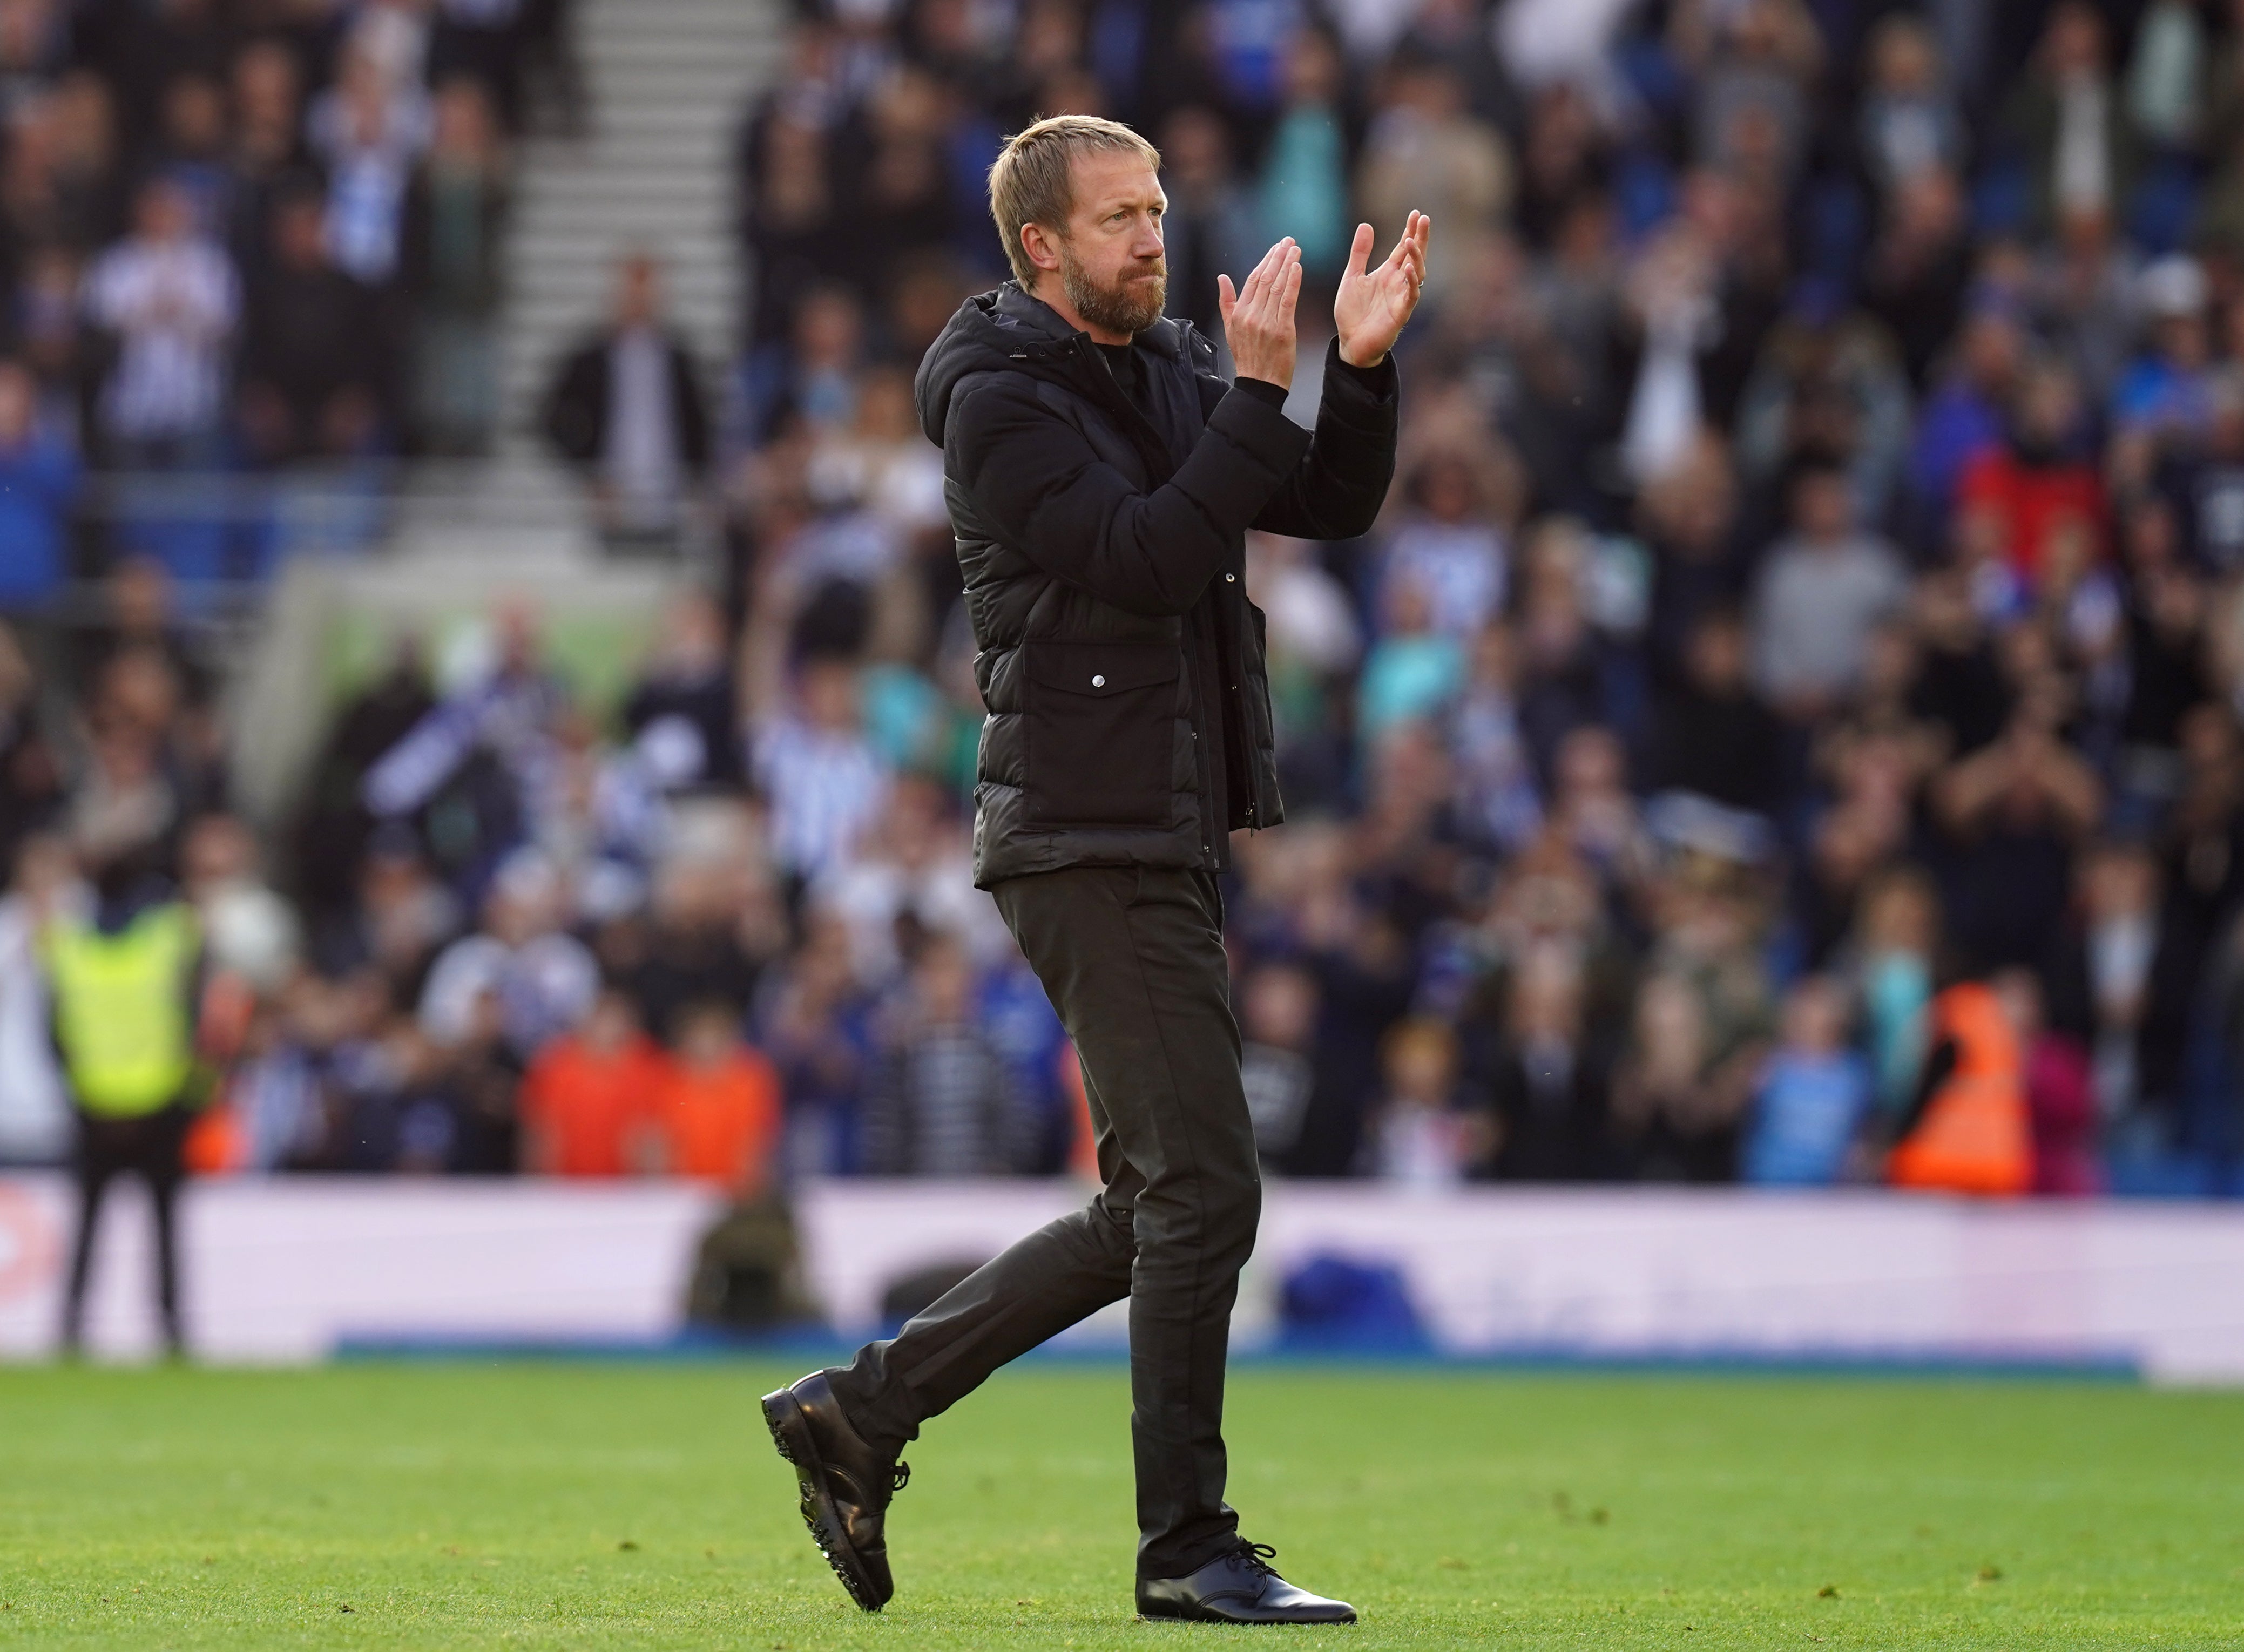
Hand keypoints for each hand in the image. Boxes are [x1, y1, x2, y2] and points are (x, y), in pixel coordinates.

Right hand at [1218, 237, 1301, 390]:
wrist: (1259, 384)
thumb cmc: (1248, 357)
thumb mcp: (1231, 330)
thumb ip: (1227, 302)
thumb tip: (1221, 278)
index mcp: (1239, 313)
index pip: (1253, 279)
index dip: (1265, 260)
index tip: (1276, 247)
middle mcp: (1251, 315)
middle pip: (1266, 278)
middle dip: (1278, 256)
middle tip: (1289, 241)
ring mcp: (1267, 322)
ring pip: (1278, 286)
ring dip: (1288, 264)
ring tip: (1296, 249)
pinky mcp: (1283, 330)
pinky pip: (1288, 301)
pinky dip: (1293, 282)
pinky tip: (1297, 267)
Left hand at [1334, 211, 1430, 367]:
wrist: (1350, 342)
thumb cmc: (1353, 312)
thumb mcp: (1352, 276)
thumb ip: (1360, 253)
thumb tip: (1366, 225)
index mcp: (1388, 273)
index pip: (1403, 248)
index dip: (1410, 231)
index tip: (1416, 213)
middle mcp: (1398, 282)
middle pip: (1415, 256)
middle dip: (1421, 238)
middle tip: (1424, 219)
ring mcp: (1402, 297)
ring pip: (1417, 273)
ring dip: (1416, 257)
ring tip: (1410, 241)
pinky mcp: (1401, 313)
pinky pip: (1411, 295)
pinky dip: (1411, 282)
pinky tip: (1407, 268)